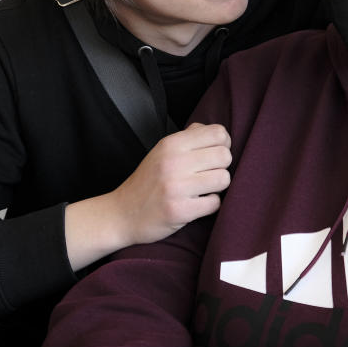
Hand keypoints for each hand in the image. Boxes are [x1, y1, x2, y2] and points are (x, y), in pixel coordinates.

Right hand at [113, 123, 232, 244]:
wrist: (122, 214)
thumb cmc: (148, 181)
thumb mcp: (163, 151)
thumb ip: (190, 137)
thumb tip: (219, 133)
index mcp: (171, 144)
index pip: (218, 133)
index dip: (223, 144)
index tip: (213, 154)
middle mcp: (173, 162)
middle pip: (225, 156)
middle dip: (221, 166)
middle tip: (208, 174)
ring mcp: (176, 187)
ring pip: (223, 179)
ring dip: (217, 187)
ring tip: (203, 189)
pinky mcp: (180, 211)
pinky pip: (215, 203)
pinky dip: (210, 205)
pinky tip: (196, 203)